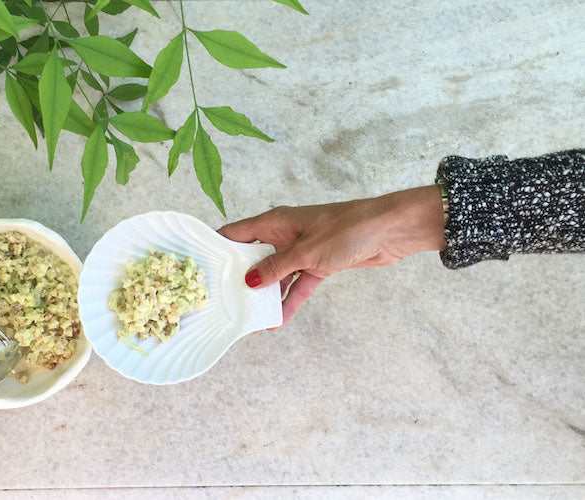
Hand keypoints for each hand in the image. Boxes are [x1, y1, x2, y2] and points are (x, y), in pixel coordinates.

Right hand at [219, 186, 445, 326]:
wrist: (391, 231)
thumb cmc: (348, 229)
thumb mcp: (306, 251)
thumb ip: (276, 268)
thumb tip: (249, 282)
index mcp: (276, 221)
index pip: (237, 233)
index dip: (218, 246)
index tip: (200, 264)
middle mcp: (285, 234)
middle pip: (254, 256)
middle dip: (240, 276)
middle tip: (222, 299)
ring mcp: (302, 250)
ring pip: (276, 274)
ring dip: (266, 294)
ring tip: (249, 316)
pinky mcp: (320, 264)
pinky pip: (298, 284)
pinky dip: (290, 299)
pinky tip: (279, 319)